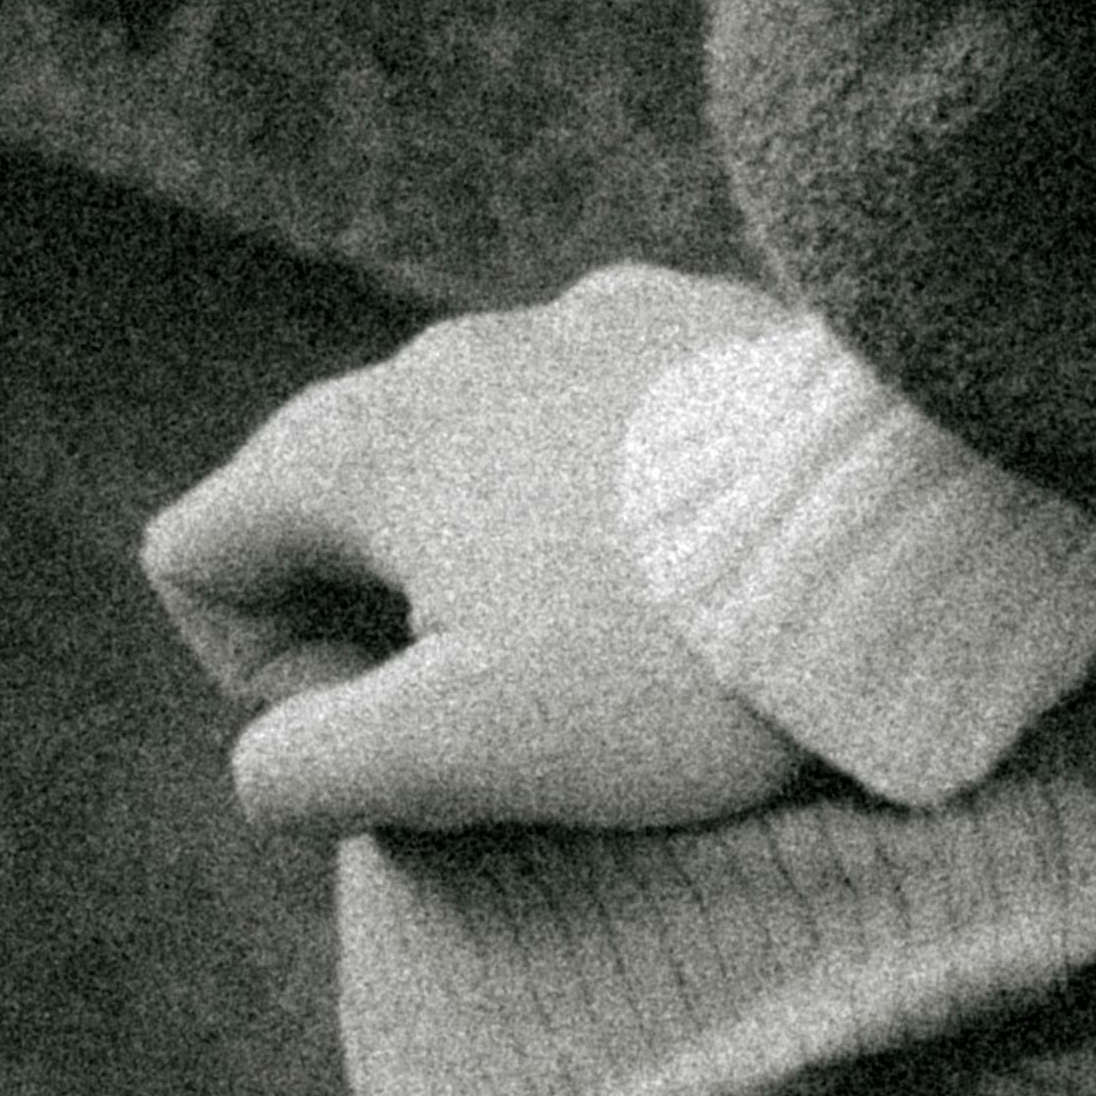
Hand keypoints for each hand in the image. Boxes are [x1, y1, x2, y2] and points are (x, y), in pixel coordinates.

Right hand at [145, 268, 808, 839]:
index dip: (265, 680)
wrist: (896, 537)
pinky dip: (617, 509)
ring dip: (507, 569)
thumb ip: (310, 767)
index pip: (199, 555)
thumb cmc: (668, 659)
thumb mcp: (459, 750)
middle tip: (519, 720)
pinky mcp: (693, 333)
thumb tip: (270, 767)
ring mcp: (574, 328)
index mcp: (355, 443)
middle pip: (335, 510)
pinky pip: (603, 431)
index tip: (398, 732)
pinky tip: (704, 573)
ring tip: (630, 653)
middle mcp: (444, 355)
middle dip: (389, 630)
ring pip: (475, 467)